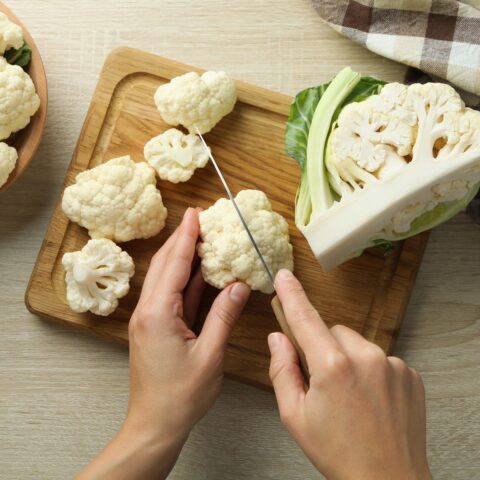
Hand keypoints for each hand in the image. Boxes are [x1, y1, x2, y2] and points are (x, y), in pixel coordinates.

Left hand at [77, 208, 249, 478]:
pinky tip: (198, 270)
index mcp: (158, 314)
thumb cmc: (181, 396)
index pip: (175, 265)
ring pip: (166, 277)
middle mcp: (148, 311)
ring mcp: (149, 318)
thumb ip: (224, 316)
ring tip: (199, 236)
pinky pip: (170, 294)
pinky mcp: (154, 326)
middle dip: (182, 238)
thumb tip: (240, 286)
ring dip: (181, 255)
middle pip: (165, 265)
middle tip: (199, 217)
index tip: (196, 213)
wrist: (155, 424)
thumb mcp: (209, 355)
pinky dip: (184, 278)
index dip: (187, 237)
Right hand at [268, 269, 431, 479]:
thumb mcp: (295, 416)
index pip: (305, 318)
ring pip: (357, 343)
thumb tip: (278, 339)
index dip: (292, 294)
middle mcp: (365, 357)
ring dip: (347, 358)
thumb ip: (282, 370)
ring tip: (350, 394)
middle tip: (322, 381)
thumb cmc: (339, 453)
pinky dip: (371, 370)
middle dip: (322, 347)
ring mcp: (392, 364)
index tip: (284, 276)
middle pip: (332, 331)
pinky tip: (370, 398)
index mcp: (332, 367)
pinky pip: (380, 357)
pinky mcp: (409, 372)